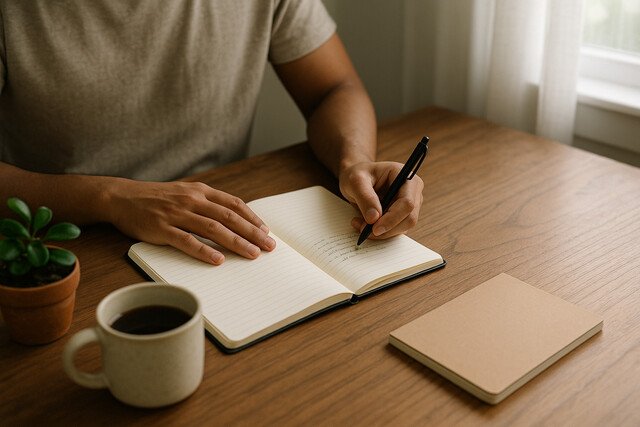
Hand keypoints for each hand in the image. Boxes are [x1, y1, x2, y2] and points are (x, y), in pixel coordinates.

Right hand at [105, 179, 275, 264]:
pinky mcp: (161, 228)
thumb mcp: (185, 193)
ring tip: (252, 254)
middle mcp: (191, 200)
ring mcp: (177, 214)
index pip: (233, 204)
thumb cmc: (156, 198)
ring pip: (213, 229)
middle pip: (229, 217)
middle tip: (268, 246)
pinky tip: (218, 260)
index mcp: (200, 191)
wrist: (121, 196)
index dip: (252, 218)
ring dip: (236, 242)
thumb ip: (207, 203)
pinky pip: (186, 241)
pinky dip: (204, 251)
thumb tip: (233, 219)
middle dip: (252, 233)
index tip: (266, 231)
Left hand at [338, 161, 423, 238]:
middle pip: (409, 218)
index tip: (375, 229)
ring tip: (360, 225)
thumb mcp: (356, 181)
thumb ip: (365, 197)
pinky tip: (365, 225)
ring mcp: (410, 204)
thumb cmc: (358, 174)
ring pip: (403, 227)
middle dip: (387, 228)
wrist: (357, 180)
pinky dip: (381, 232)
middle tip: (364, 230)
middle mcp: (412, 191)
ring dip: (382, 232)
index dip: (392, 218)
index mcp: (406, 177)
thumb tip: (374, 219)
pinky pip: (396, 230)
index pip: (407, 202)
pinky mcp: (403, 215)